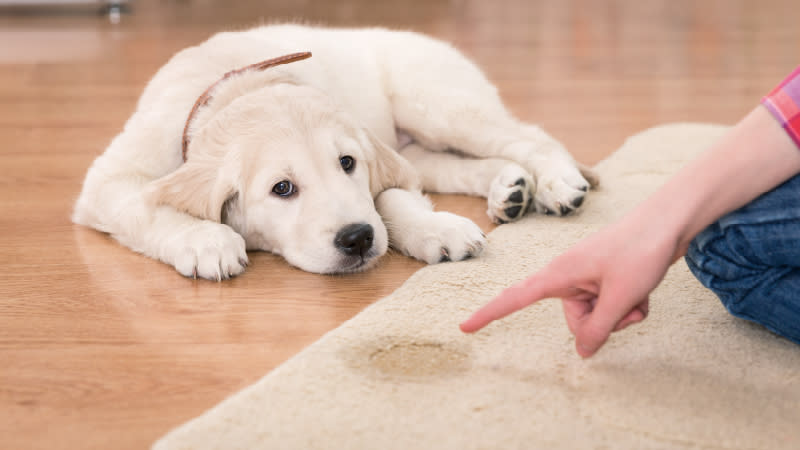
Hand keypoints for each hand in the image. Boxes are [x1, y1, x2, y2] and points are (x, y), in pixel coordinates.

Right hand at [459, 216, 680, 357]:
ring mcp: (588, 278)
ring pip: (597, 317)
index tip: (464, 327)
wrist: (669, 221)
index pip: (515, 298)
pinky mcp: (604, 279)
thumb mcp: (620, 297)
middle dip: (603, 323)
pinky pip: (611, 307)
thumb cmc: (640, 250)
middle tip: (626, 305)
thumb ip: (599, 329)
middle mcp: (569, 276)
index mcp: (559, 274)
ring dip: (621, 314)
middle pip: (575, 321)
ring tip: (638, 293)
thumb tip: (583, 353)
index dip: (489, 314)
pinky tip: (644, 291)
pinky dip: (629, 306)